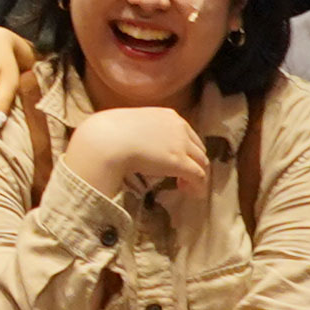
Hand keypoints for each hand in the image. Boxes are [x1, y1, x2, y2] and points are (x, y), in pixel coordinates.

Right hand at [60, 103, 211, 210]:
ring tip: (182, 186)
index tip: (172, 161)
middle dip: (192, 162)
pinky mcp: (180, 162)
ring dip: (194, 175)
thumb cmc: (109, 131)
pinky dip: (198, 187)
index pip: (186, 133)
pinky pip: (199, 176)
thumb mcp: (131, 124)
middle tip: (180, 175)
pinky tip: (190, 193)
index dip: (184, 149)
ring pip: (202, 162)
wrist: (107, 140)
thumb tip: (135, 142)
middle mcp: (180, 127)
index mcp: (168, 116)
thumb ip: (140, 131)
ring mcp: (182, 144)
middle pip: (197, 147)